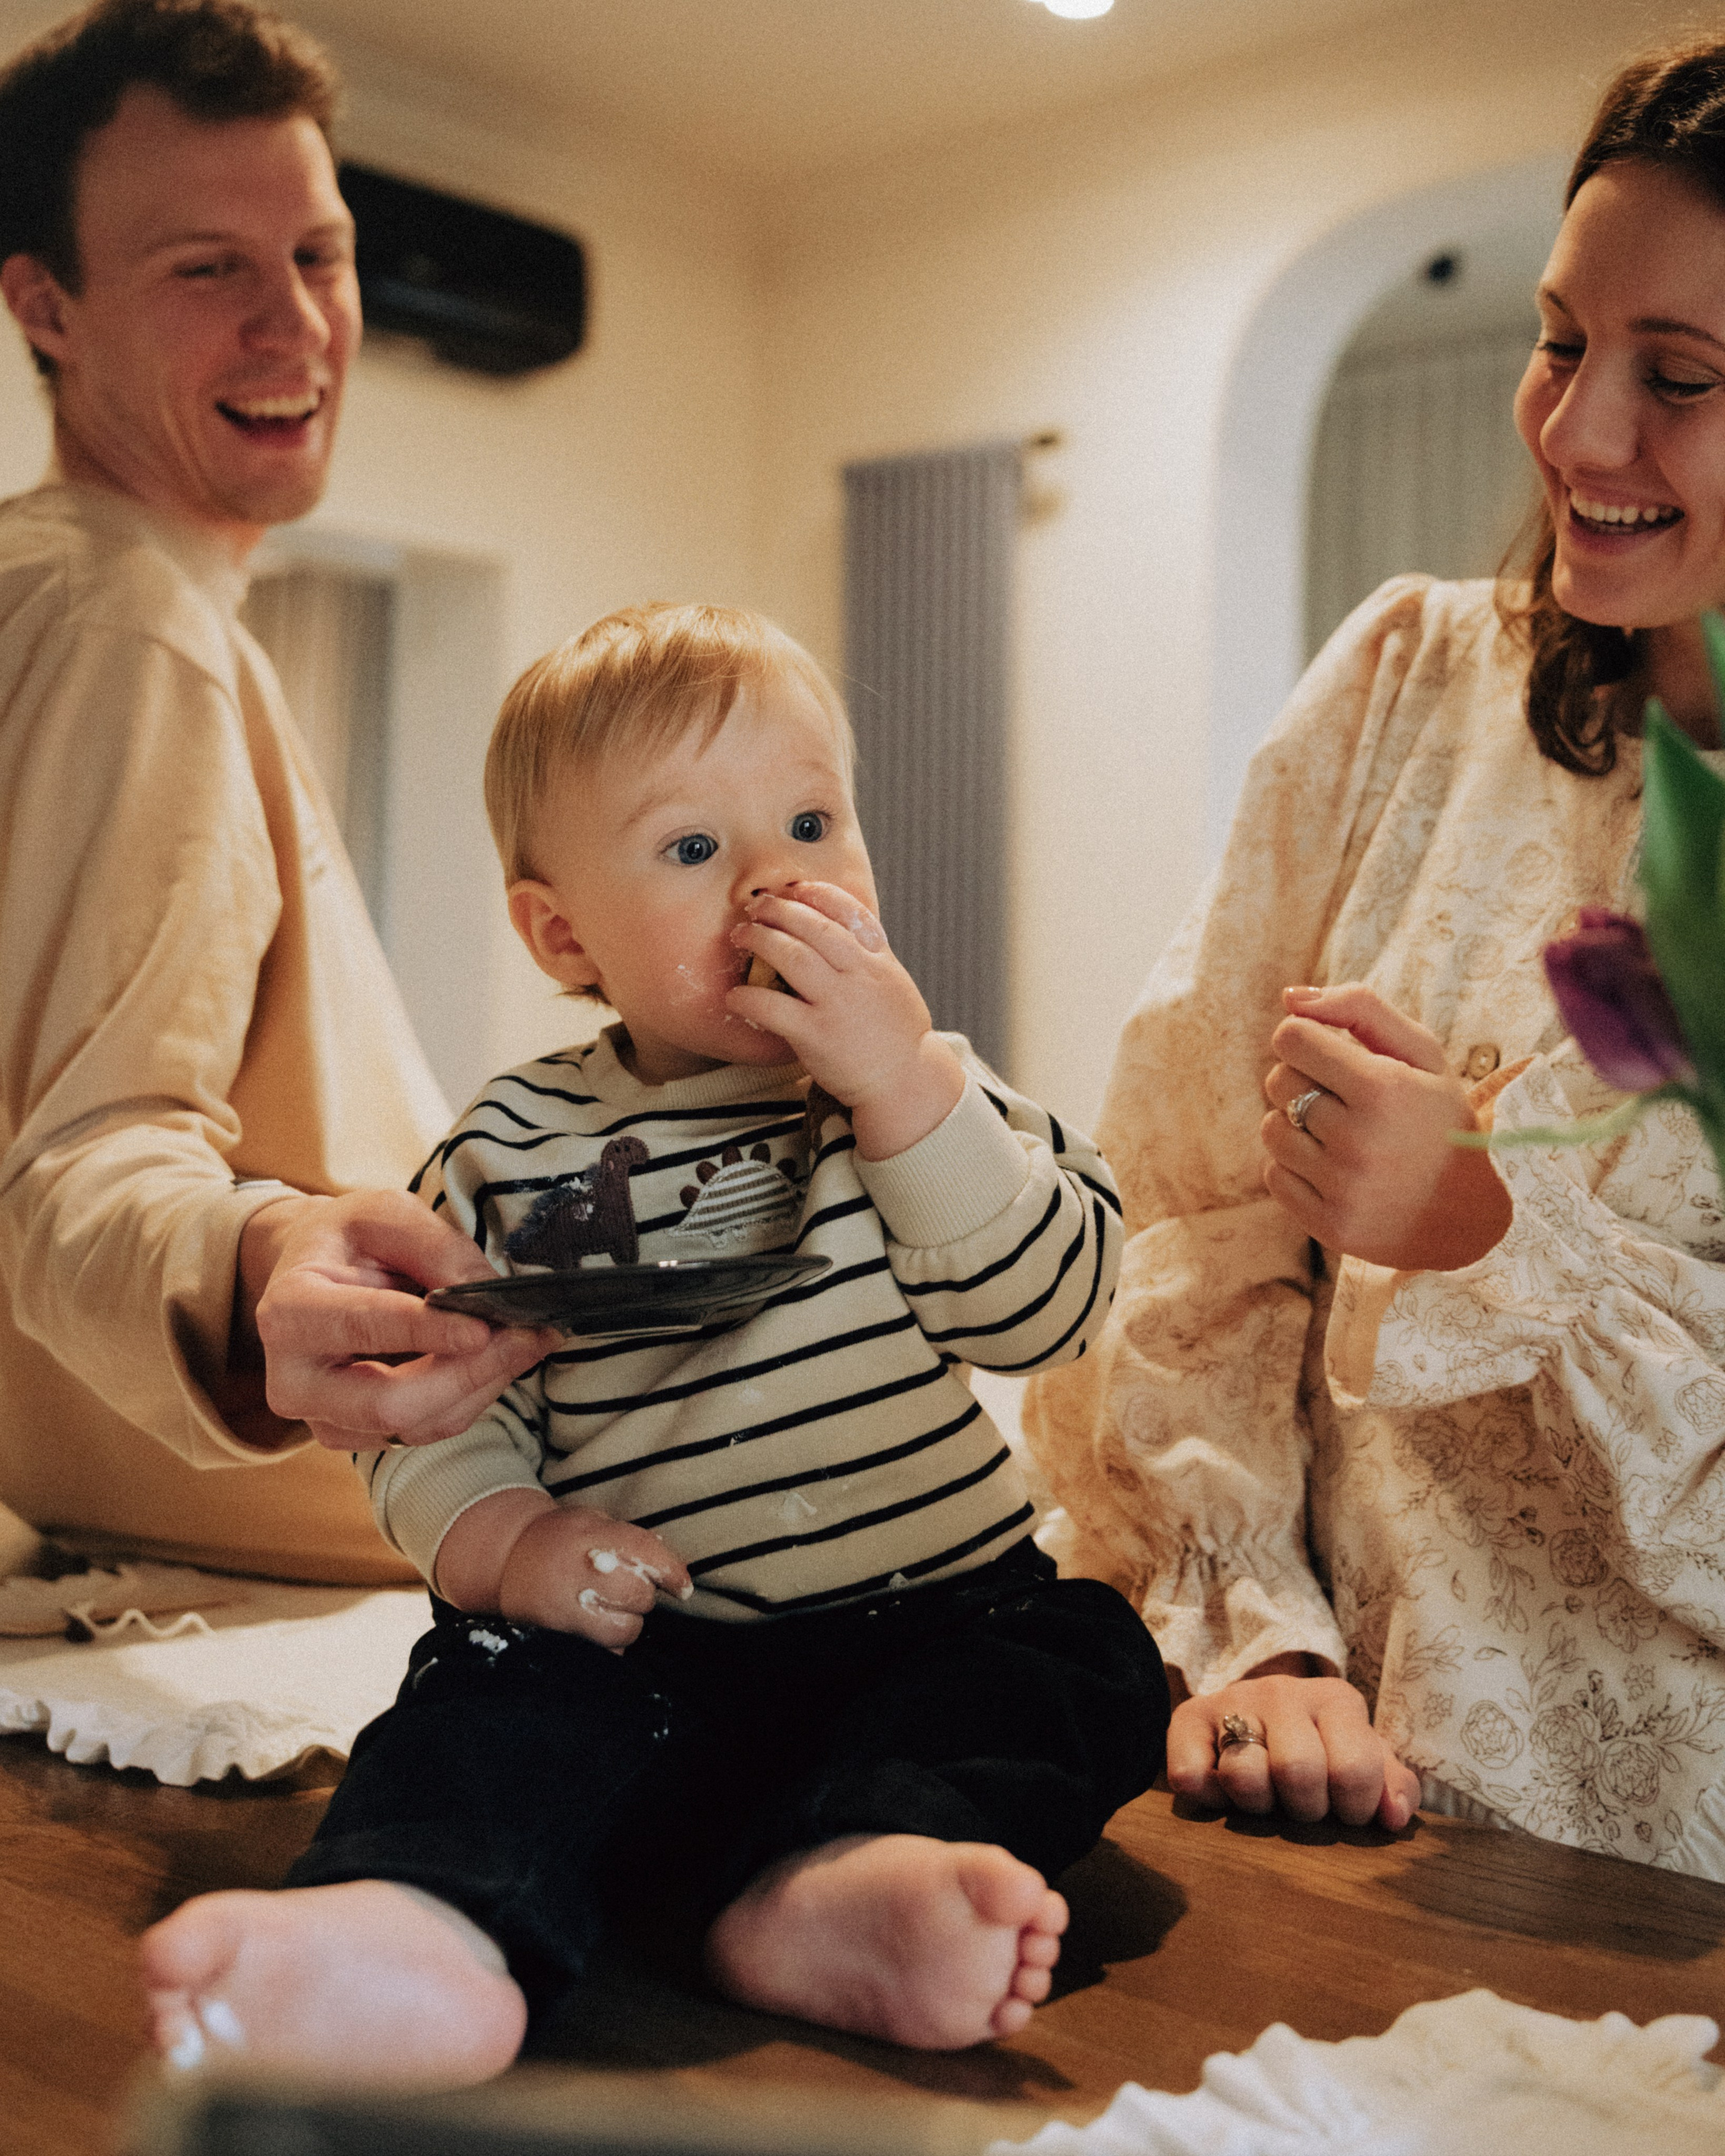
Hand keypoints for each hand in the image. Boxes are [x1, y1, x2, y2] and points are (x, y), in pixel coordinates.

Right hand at [244, 1192, 559, 1451]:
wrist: (311, 1274)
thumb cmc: (348, 1240)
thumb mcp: (384, 1213)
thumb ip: (434, 1247)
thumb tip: (486, 1293)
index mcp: (288, 1312)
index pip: (363, 1328)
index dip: (428, 1333)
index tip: (485, 1327)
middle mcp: (293, 1380)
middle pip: (389, 1404)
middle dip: (468, 1372)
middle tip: (526, 1336)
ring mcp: (322, 1419)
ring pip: (416, 1424)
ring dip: (482, 1385)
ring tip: (526, 1341)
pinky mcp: (355, 1436)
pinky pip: (425, 1430)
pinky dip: (471, 1397)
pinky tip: (498, 1361)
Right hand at [436, 1489, 692, 1648]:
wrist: (504, 1560)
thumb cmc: (556, 1538)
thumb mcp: (591, 1521)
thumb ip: (629, 1539)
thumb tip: (669, 1560)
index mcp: (591, 1535)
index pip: (645, 1554)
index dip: (671, 1572)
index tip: (682, 1587)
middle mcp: (580, 1573)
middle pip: (639, 1595)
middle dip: (642, 1594)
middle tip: (626, 1587)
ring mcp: (566, 1608)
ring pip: (625, 1630)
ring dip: (627, 1622)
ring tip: (608, 1608)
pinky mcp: (557, 1637)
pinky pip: (602, 1652)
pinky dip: (607, 1644)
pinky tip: (593, 1626)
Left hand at [728, 881, 963, 1159]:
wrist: (905, 1082)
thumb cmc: (897, 1036)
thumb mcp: (894, 984)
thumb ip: (868, 958)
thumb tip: (839, 932)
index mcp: (879, 961)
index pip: (849, 912)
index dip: (818, 894)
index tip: (795, 888)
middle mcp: (859, 976)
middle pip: (814, 927)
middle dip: (780, 910)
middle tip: (757, 907)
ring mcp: (838, 1004)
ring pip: (793, 956)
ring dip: (760, 939)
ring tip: (741, 935)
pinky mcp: (817, 1035)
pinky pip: (774, 1007)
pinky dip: (749, 997)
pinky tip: (735, 996)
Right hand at [1167, 1669, 1419, 1829]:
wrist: (1252, 1714)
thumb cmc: (1320, 1750)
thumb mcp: (1361, 1759)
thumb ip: (1391, 1785)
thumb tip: (1394, 1817)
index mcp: (1336, 1700)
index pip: (1354, 1769)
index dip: (1352, 1809)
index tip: (1343, 1810)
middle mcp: (1283, 1692)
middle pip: (1297, 1772)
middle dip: (1303, 1809)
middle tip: (1300, 1806)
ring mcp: (1233, 1700)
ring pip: (1243, 1775)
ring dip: (1256, 1804)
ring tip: (1265, 1795)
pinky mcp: (1188, 1717)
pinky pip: (1190, 1776)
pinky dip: (1208, 1797)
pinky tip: (1223, 1790)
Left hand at [1259, 984, 1512, 1270]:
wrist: (1470, 1215)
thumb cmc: (1440, 1120)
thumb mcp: (1423, 1053)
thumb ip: (1360, 1008)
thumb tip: (1289, 997)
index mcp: (1384, 1089)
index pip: (1291, 1038)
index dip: (1304, 1038)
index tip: (1326, 1052)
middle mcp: (1359, 1141)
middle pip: (1278, 1081)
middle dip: (1302, 1079)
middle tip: (1342, 1097)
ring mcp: (1342, 1188)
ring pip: (1271, 1129)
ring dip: (1296, 1124)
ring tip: (1338, 1133)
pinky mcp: (1328, 1225)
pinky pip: (1273, 1175)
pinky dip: (1294, 1167)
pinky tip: (1333, 1168)